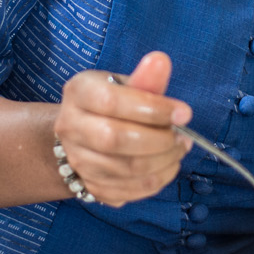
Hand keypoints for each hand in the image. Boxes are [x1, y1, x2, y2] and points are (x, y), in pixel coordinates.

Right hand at [53, 51, 191, 206]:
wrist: (82, 134)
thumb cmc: (112, 104)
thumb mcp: (125, 84)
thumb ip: (145, 78)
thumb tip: (161, 61)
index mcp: (79, 92)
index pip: (112, 102)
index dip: (152, 109)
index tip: (184, 113)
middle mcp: (70, 127)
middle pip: (114, 140)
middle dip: (159, 141)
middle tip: (183, 137)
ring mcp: (77, 160)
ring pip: (124, 169)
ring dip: (162, 162)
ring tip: (179, 150)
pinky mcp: (89, 185)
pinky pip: (126, 191)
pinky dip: (155, 182)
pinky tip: (167, 167)